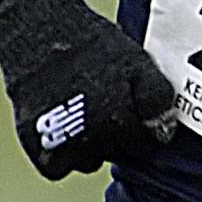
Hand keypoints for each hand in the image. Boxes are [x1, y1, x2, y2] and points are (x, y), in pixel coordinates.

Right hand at [0, 0, 175, 179]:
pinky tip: (66, 125)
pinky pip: (58, 167)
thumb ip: (156, 98)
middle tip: (110, 103)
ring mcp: (63, 144)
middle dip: (120, 135)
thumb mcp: (136, 61)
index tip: (136, 108)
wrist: (41, 34)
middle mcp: (92, 135)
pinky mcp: (35, 147)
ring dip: (93, 146)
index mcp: (120, 116)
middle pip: (118, 154)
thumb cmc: (92, 46)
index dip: (145, 127)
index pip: (146, 144)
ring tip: (88, 110)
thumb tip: (165, 133)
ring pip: (89, 161)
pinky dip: (63, 154)